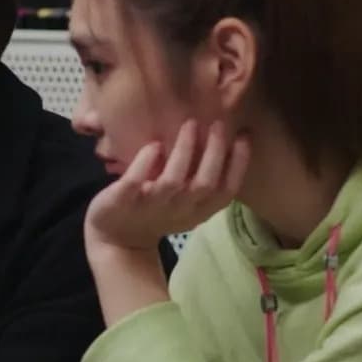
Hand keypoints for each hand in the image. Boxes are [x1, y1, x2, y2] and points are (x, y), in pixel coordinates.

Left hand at [85, 121, 249, 252]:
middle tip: (218, 124)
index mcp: (198, 211)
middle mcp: (179, 211)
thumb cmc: (157, 209)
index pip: (226, 191)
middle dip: (215, 152)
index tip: (244, 136)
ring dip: (184, 151)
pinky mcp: (122, 201)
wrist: (117, 237)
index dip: (239, 164)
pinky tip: (154, 145)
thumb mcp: (186, 202)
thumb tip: (218, 137)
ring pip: (173, 181)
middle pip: (205, 184)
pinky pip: (134, 183)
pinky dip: (145, 162)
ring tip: (190, 124)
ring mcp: (150, 207)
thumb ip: (200, 177)